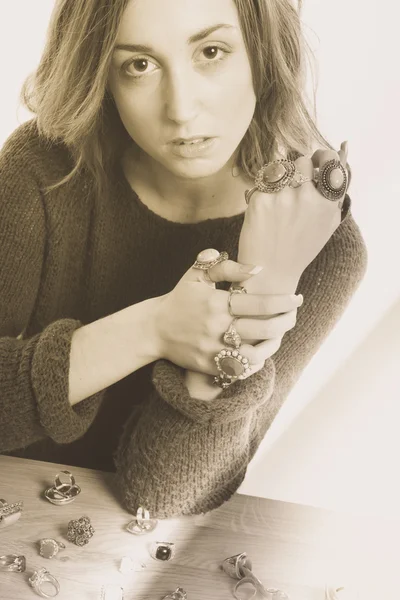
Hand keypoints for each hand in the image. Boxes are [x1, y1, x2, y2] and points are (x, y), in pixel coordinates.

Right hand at [155, 258, 302, 376]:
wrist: (154, 329)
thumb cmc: (180, 298)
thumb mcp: (197, 275)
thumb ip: (226, 268)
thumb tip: (256, 269)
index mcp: (216, 303)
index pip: (258, 302)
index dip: (282, 301)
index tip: (296, 298)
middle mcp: (216, 327)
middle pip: (262, 328)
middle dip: (285, 321)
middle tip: (294, 314)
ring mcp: (212, 349)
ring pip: (254, 353)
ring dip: (273, 345)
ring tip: (279, 335)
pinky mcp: (208, 366)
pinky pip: (240, 369)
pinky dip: (254, 363)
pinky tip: (262, 352)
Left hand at [238, 143, 348, 293]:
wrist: (271, 272)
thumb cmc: (300, 248)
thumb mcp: (327, 225)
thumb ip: (334, 195)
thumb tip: (340, 155)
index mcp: (326, 204)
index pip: (328, 162)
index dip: (321, 158)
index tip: (315, 161)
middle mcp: (306, 198)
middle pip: (301, 161)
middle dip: (297, 170)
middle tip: (292, 187)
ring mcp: (282, 198)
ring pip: (279, 168)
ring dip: (278, 177)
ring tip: (277, 198)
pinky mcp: (260, 200)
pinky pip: (262, 182)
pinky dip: (263, 192)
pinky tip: (264, 211)